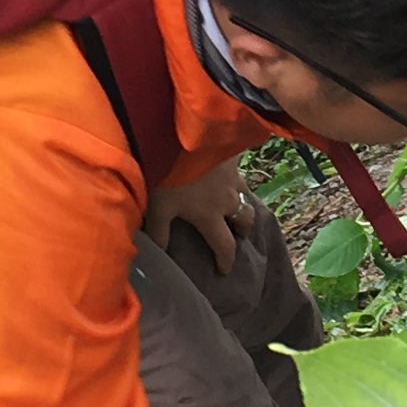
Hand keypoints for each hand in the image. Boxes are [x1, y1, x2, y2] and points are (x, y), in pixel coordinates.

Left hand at [144, 158, 254, 274]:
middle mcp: (228, 199)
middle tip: (238, 233)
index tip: (225, 270)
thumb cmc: (168, 176)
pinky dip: (237, 177)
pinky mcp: (232, 156)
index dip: (226, 260)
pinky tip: (229, 172)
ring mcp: (233, 176)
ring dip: (244, 204)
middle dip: (243, 229)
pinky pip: (240, 171)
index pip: (225, 246)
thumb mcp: (159, 207)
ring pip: (247, 195)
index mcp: (211, 216)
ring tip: (237, 205)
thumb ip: (160, 232)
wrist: (181, 136)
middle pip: (245, 220)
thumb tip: (161, 254)